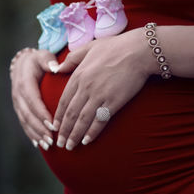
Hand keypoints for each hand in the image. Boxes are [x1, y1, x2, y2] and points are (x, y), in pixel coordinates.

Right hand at [10, 48, 59, 149]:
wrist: (23, 64)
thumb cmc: (38, 60)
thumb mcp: (43, 56)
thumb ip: (48, 60)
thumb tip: (55, 68)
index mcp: (24, 82)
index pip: (33, 100)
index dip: (41, 114)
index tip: (53, 125)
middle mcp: (18, 94)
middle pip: (28, 114)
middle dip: (39, 129)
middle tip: (52, 140)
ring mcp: (17, 103)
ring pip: (25, 121)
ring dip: (35, 134)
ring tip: (47, 145)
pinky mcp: (18, 109)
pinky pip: (23, 123)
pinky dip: (30, 134)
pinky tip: (38, 144)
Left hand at [52, 28, 155, 149]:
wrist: (138, 51)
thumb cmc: (115, 47)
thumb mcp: (88, 48)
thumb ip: (71, 59)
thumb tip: (57, 68)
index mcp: (78, 75)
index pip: (64, 101)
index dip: (59, 116)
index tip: (55, 127)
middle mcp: (86, 87)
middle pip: (71, 114)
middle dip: (64, 131)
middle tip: (60, 143)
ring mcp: (100, 95)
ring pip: (83, 120)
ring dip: (75, 135)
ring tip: (70, 147)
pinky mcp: (114, 102)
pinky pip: (100, 120)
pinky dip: (92, 132)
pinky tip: (87, 141)